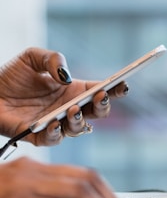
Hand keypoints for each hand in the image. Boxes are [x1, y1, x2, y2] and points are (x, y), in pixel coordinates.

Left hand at [0, 47, 127, 145]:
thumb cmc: (11, 76)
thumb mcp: (32, 57)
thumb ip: (53, 59)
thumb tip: (67, 77)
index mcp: (74, 90)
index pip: (101, 91)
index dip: (115, 89)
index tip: (123, 85)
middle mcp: (69, 108)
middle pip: (97, 113)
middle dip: (103, 106)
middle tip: (101, 96)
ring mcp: (56, 124)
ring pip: (79, 129)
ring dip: (80, 120)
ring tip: (73, 109)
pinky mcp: (38, 136)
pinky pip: (53, 140)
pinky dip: (57, 133)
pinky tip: (55, 123)